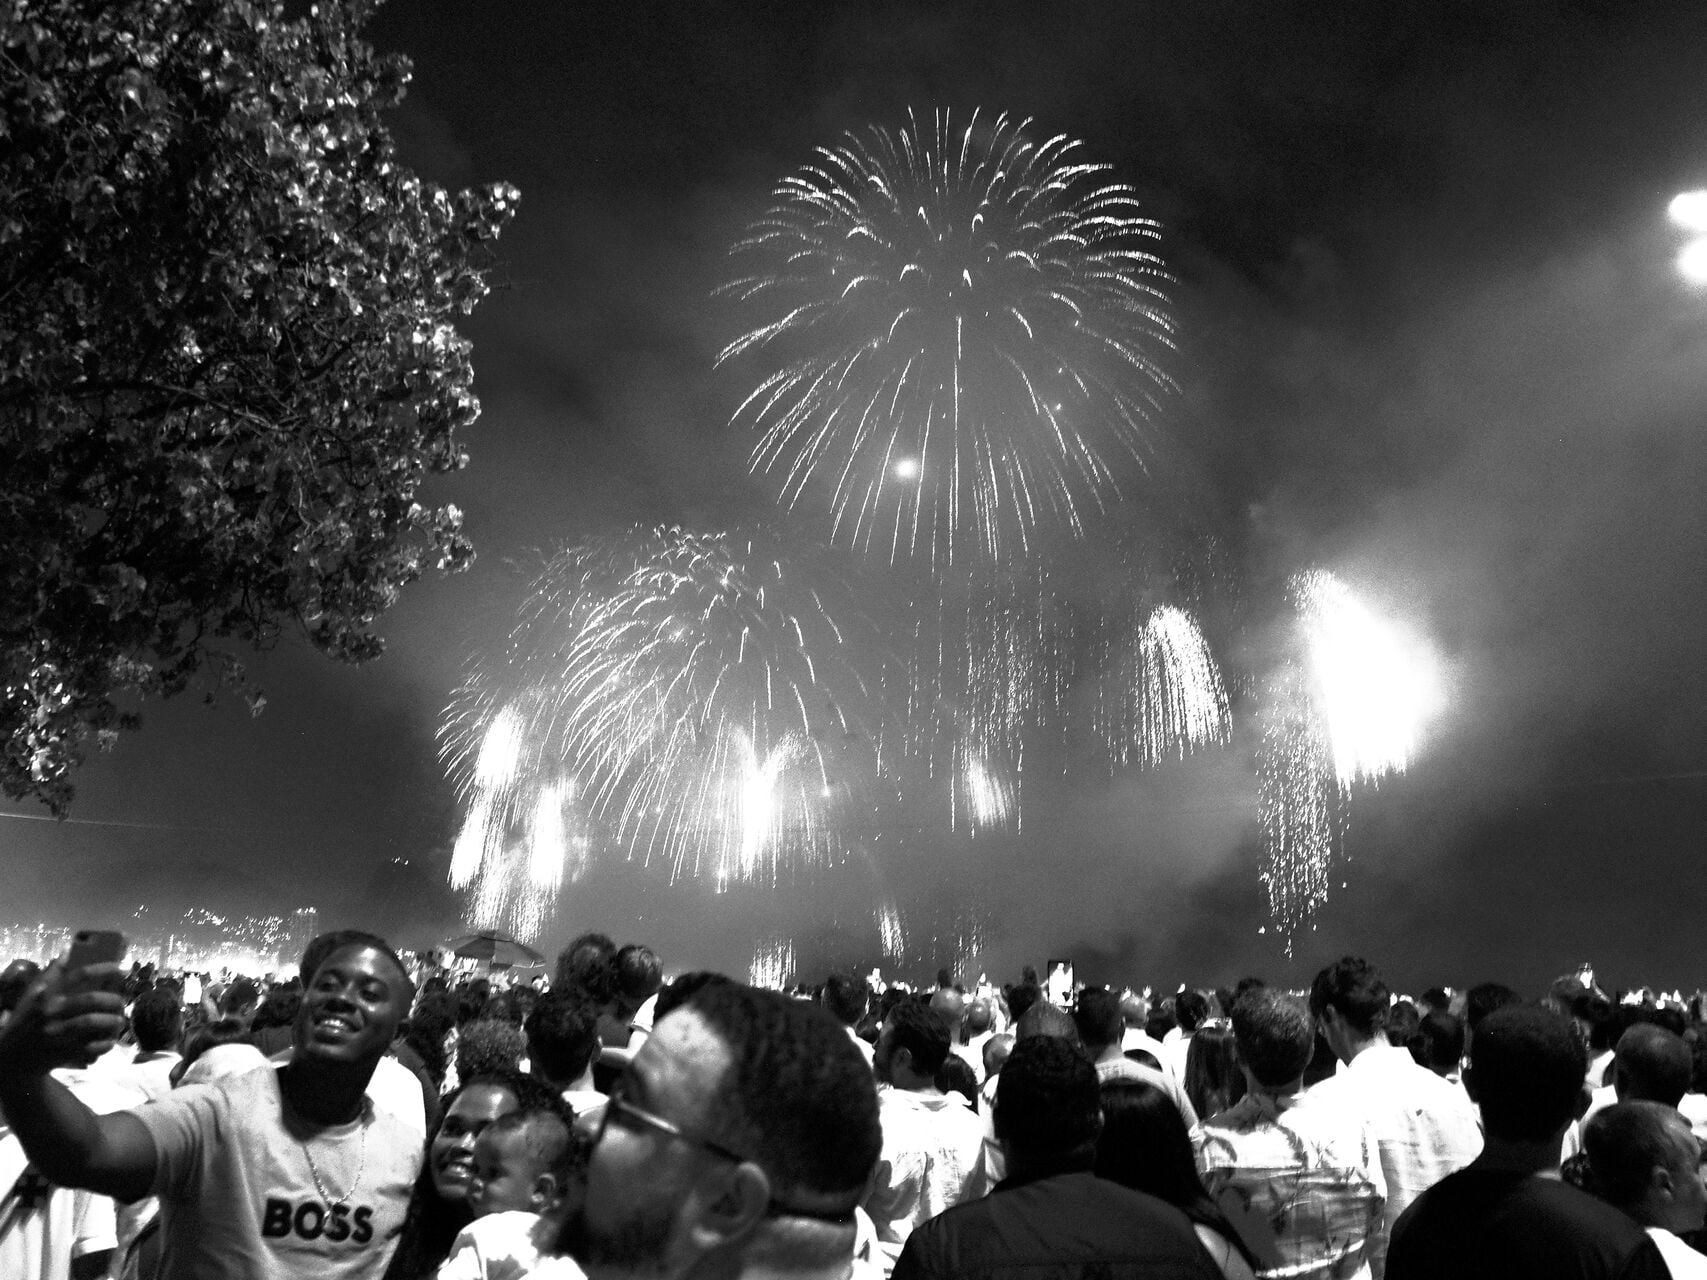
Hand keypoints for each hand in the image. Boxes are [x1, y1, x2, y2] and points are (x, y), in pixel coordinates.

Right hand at [0, 960, 127, 1074]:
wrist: (12, 1058)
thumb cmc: (26, 1022)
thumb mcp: (32, 995)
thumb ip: (51, 974)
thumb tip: (68, 950)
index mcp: (47, 994)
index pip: (79, 974)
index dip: (105, 969)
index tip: (124, 968)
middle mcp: (51, 1011)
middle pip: (89, 999)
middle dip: (113, 998)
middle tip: (122, 1000)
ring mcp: (55, 1033)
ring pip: (90, 1022)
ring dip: (111, 1021)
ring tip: (119, 1020)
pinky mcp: (61, 1053)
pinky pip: (89, 1048)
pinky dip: (104, 1044)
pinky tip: (110, 1041)